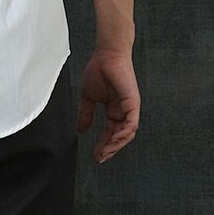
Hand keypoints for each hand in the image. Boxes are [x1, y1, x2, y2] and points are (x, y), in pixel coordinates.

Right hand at [76, 48, 140, 163]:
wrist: (105, 56)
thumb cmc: (98, 71)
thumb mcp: (88, 98)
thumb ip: (86, 115)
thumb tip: (80, 130)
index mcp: (113, 110)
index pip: (109, 133)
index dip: (103, 145)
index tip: (95, 155)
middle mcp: (123, 111)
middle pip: (119, 136)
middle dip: (109, 149)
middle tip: (99, 158)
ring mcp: (129, 108)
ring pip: (127, 134)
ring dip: (116, 145)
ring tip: (104, 152)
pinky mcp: (133, 103)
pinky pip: (131, 124)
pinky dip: (123, 134)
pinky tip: (114, 141)